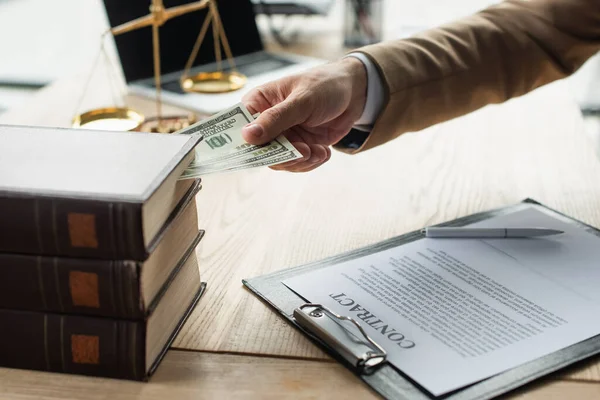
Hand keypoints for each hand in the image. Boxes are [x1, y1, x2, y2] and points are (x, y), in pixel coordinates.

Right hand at [241, 57, 366, 171]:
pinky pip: (298, 164)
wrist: (355, 93)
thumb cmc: (324, 85)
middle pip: (260, 151)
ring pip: (280, 161)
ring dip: (301, 161)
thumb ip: (276, 119)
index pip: (239, 127)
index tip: (258, 153)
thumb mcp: (301, 101)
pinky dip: (312, 162)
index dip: (243, 144)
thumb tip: (247, 136)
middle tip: (303, 152)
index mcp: (259, 103)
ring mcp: (284, 136)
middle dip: (283, 156)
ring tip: (318, 151)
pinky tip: (324, 151)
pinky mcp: (300, 146)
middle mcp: (267, 122)